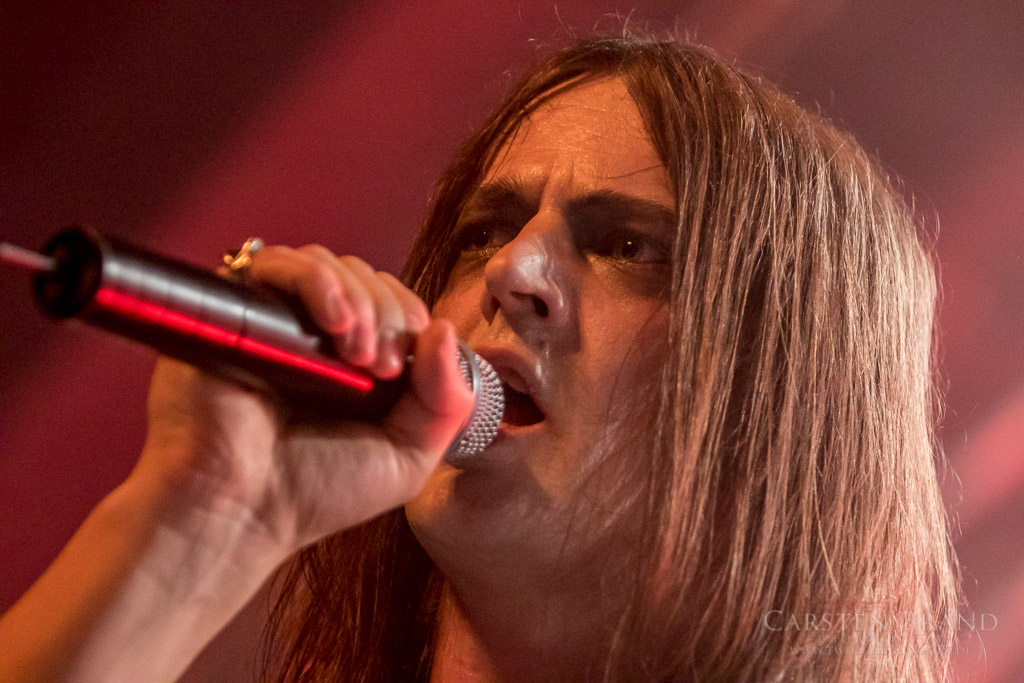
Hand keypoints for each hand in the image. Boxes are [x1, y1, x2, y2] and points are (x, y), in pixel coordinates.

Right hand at [136, 244, 473, 558]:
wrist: (241, 511)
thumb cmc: (316, 493)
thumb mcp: (408, 457)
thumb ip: (447, 401)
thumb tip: (445, 330)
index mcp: (356, 361)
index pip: (396, 303)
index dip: (412, 320)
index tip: (405, 369)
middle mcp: (314, 334)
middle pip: (368, 278)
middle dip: (390, 314)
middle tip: (382, 368)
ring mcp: (276, 318)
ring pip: (330, 264)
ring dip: (360, 300)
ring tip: (358, 355)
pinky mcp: (237, 309)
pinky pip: (279, 263)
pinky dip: (318, 281)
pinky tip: (335, 322)